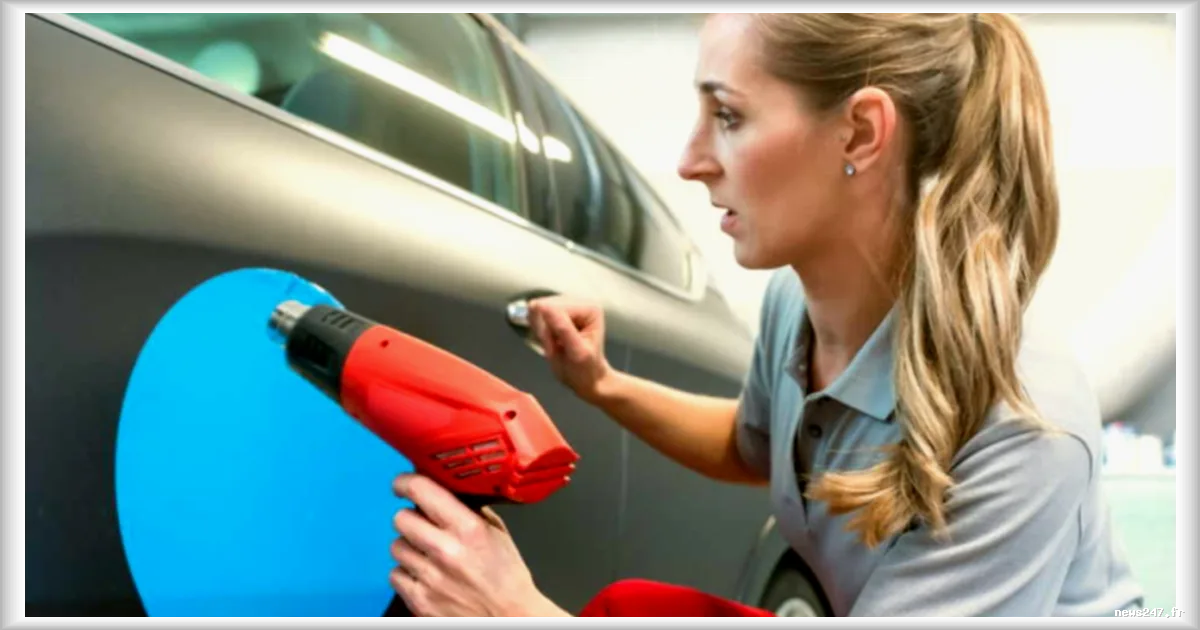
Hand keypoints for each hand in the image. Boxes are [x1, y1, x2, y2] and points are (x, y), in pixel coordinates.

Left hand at [389, 473, 563, 616]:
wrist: (510, 617)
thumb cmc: (506, 577)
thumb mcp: (496, 532)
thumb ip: (469, 509)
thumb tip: (444, 488)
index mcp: (468, 528)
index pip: (421, 491)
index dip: (405, 483)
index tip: (402, 484)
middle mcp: (446, 550)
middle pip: (400, 519)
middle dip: (411, 518)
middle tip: (422, 524)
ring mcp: (430, 577)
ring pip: (396, 546)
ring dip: (409, 547)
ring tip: (428, 554)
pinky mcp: (419, 600)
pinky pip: (395, 575)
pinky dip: (407, 573)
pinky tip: (425, 574)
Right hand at [526, 296, 614, 403]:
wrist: (586, 379)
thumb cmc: (585, 369)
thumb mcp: (576, 352)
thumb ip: (561, 327)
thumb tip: (542, 306)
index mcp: (589, 309)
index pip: (554, 308)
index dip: (549, 330)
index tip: (558, 347)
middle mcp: (579, 302)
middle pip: (544, 307)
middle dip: (545, 331)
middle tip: (557, 348)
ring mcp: (567, 306)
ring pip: (537, 313)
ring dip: (542, 333)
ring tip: (556, 345)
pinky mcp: (556, 312)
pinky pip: (535, 318)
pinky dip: (539, 333)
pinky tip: (552, 341)